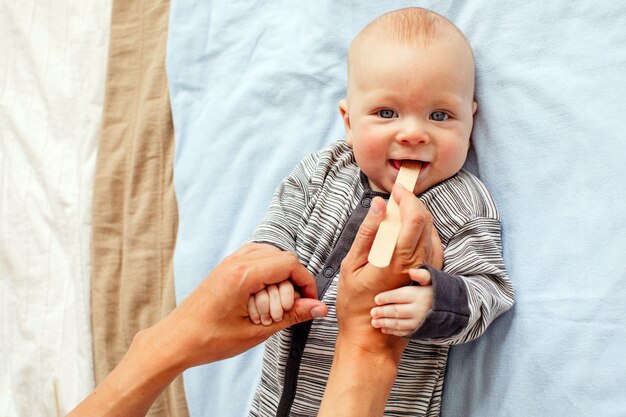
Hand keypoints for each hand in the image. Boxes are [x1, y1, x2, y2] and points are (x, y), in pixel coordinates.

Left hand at [157, 243, 326, 369]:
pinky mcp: (226, 267)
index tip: (309, 302)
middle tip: (289, 310)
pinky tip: (263, 298)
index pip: (289, 264)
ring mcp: (229, 262)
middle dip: (293, 282)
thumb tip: (319, 308)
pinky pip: (256, 259)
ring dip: (280, 278)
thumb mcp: (256, 331)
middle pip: (282, 257)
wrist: (176, 340)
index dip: (306, 282)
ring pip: (271, 255)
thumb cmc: (209, 339)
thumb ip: (292, 315)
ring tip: (275, 306)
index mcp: (243, 275)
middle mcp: (236, 262)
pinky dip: (266, 275)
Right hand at [318, 184, 442, 416]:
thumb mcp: (351, 265)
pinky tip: (407, 232)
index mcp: (398, 259)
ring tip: (398, 213)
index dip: (408, 197)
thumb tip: (378, 205)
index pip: (415, 217)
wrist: (371, 337)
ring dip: (417, 216)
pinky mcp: (428, 276)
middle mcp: (418, 263)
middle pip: (426, 220)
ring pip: (431, 231)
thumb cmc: (355, 303)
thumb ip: (367, 232)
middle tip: (395, 197)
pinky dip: (422, 231)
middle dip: (413, 202)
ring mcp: (426, 270)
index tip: (395, 189)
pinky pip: (433, 245)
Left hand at [370, 268, 432, 335]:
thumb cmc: (435, 290)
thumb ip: (422, 274)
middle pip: (397, 311)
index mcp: (419, 295)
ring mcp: (419, 322)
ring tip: (374, 322)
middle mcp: (419, 310)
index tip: (376, 299)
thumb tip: (412, 271)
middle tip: (372, 312)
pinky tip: (384, 329)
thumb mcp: (431, 279)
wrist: (451, 308)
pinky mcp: (420, 330)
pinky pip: (404, 332)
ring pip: (399, 324)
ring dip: (385, 323)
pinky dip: (393, 331)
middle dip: (383, 312)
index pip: (399, 296)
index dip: (386, 298)